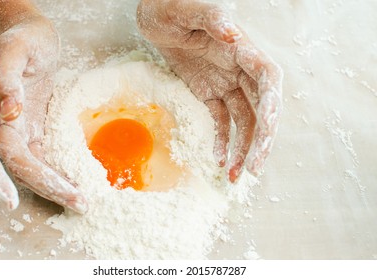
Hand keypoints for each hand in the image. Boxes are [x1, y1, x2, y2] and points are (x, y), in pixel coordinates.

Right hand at [0, 15, 87, 212]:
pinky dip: (55, 171)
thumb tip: (9, 111)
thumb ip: (6, 78)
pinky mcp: (33, 128)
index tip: (11, 202)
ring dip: (53, 185)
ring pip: (29, 166)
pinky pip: (42, 156)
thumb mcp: (16, 49)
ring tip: (79, 200)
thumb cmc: (23, 39)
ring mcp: (16, 128)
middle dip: (44, 187)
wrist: (32, 37)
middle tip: (76, 203)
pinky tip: (73, 182)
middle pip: (15, 165)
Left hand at [137, 0, 282, 181]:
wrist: (153, 18)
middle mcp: (239, 69)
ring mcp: (225, 83)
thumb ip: (212, 19)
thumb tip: (233, 35)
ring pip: (243, 120)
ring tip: (236, 175)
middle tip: (254, 168)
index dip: (272, 103)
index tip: (268, 127)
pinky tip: (220, 159)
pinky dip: (222, 140)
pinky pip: (220, 120)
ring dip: (243, 148)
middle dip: (261, 139)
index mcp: (241, 49)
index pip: (267, 78)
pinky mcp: (209, 92)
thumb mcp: (187, 10)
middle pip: (260, 107)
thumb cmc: (170, 7)